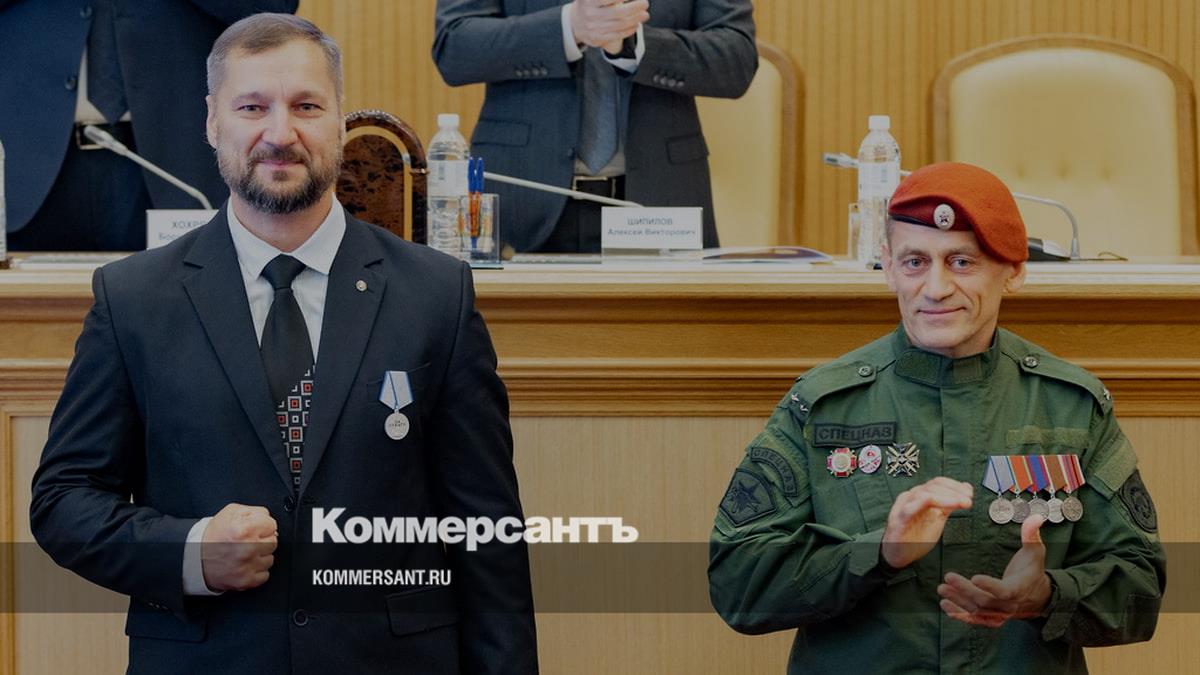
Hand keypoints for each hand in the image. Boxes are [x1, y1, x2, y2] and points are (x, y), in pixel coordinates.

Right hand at [201, 503, 277, 591]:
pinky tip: (244, 564)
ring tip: (244, 553)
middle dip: (262, 539)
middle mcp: (247, 549)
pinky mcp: (246, 581)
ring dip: (260, 556)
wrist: (195, 558)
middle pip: (273, 541)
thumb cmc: (214, 534)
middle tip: (247, 541)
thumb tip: (269, 519)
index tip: (254, 528)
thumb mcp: (231, 512)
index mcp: (244, 529)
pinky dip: (256, 570)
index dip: (262, 525)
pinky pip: (264, 575)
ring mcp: (247, 567)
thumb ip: (256, 511)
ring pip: (270, 559)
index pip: (272, 525)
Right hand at [570, 0, 648, 51]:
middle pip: (618, 12)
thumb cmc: (589, 3)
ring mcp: (593, 27)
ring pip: (620, 25)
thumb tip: (627, 0)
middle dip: (635, 7)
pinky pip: (617, 35)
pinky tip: (636, 24)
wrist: (575, 23)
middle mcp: (590, 14)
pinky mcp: (597, 38)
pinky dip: (629, 30)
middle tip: (645, 3)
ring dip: (635, 19)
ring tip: (645, 14)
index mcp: (588, 0)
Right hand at [881, 477, 972, 568]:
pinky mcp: (899, 520)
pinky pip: (911, 507)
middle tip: (968, 499)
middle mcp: (911, 497)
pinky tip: (942, 509)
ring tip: (961, 503)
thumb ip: (949, 504)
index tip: (969, 493)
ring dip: (946, 497)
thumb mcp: (937, 518)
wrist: (898, 553)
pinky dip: (927, 503)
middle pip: (933, 486)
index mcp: (920, 495)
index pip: (938, 483)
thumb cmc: (915, 536)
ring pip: (925, 494)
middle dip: (954, 491)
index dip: (955, 485)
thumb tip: (966, 490)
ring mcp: (904, 507)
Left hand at [937, 515, 1052, 626]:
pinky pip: (975, 620)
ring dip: (958, 601)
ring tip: (941, 589)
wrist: (1038, 597)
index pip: (1004, 591)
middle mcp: (1010, 605)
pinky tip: (945, 605)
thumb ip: (1031, 534)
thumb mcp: (1035, 551)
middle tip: (948, 577)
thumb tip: (1035, 516)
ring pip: (977, 611)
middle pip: (985, 601)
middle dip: (965, 590)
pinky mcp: (992, 619)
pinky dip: (960, 614)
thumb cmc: (1032, 570)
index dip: (990, 586)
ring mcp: (1000, 614)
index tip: (975, 577)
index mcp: (1019, 589)